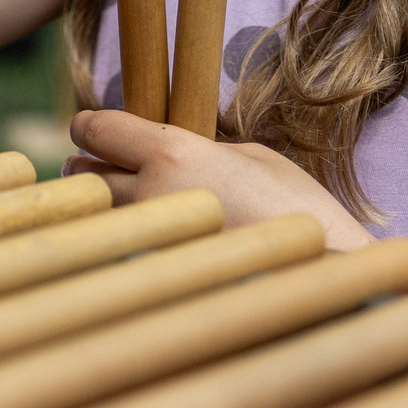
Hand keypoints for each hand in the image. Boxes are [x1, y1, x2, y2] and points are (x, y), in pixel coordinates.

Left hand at [68, 108, 373, 251]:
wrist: (326, 278)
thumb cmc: (297, 211)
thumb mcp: (250, 158)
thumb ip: (191, 149)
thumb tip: (148, 154)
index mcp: (172, 152)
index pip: (95, 129)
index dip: (90, 128)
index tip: (94, 132)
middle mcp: (149, 194)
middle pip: (81, 174)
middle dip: (90, 170)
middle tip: (113, 173)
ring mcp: (148, 243)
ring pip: (95, 218)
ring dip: (105, 212)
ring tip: (137, 212)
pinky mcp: (152, 280)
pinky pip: (118, 254)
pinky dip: (124, 246)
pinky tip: (153, 248)